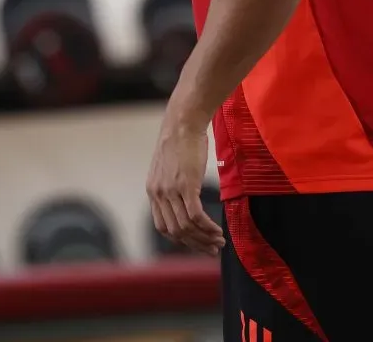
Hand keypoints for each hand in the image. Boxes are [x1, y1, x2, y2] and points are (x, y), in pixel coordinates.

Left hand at [146, 112, 225, 255]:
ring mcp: (171, 190)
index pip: (163, 227)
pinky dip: (208, 228)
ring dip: (204, 238)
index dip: (180, 240)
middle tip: (212, 249)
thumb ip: (171, 185)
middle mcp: (158, 194)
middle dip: (195, 244)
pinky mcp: (186, 185)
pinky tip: (218, 231)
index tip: (196, 243)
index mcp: (152, 191)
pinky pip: (196, 216)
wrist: (183, 122)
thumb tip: (184, 199)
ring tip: (219, 241)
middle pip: (175, 232)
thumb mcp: (169, 167)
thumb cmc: (181, 141)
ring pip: (186, 227)